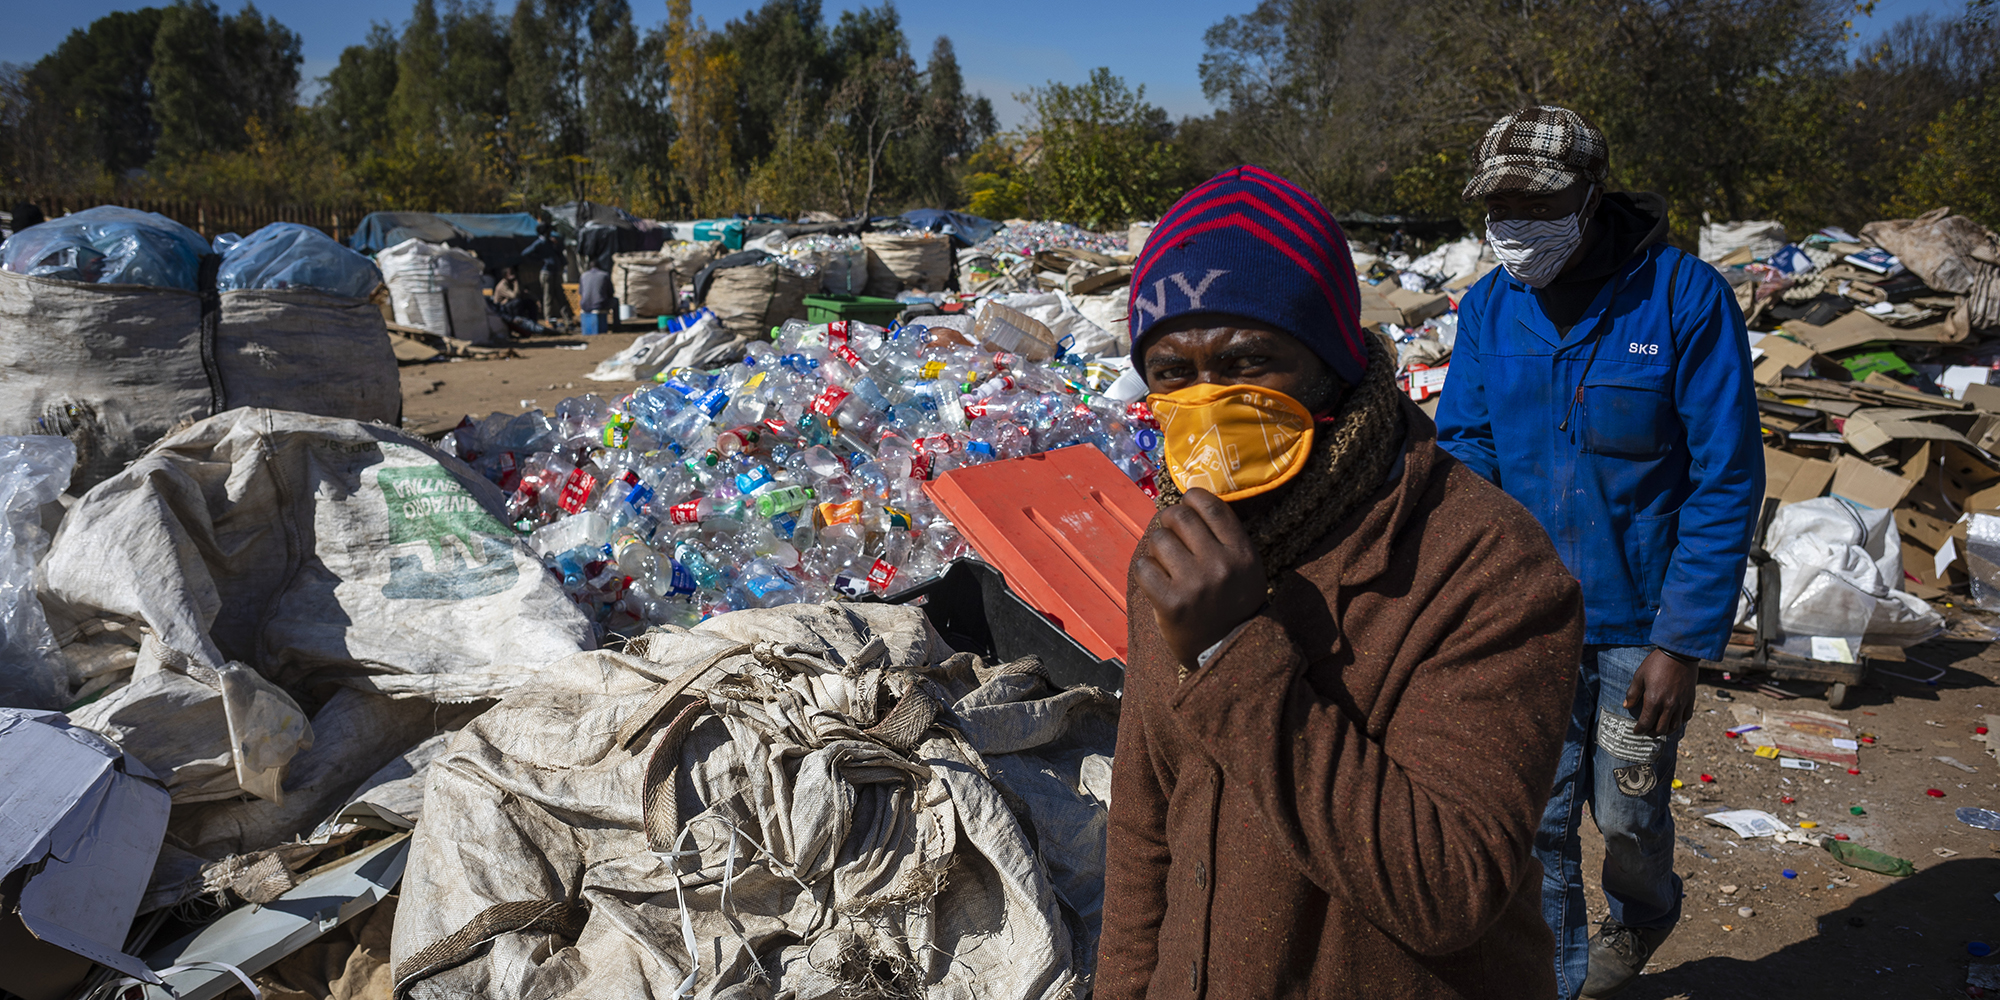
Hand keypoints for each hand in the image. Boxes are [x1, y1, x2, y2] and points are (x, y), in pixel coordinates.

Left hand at [1132, 488, 1266, 671]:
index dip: (1192, 497)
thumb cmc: (1232, 604)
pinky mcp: (1171, 603)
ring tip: (1164, 562)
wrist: (1226, 650)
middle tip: (1168, 531)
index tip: (1185, 503)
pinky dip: (1145, 570)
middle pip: (1180, 517)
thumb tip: (1188, 502)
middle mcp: (1220, 565)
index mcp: (1242, 553)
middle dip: (1168, 520)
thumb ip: (1225, 537)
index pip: (1211, 507)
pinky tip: (1155, 579)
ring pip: (1159, 540)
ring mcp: (1195, 584)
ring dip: (1156, 547)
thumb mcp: (1246, 568)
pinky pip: (1144, 567)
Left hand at [1623, 649, 1699, 736]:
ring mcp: (1681, 703)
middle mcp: (1668, 705)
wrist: (1679, 654)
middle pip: (1660, 728)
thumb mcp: (1639, 675)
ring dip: (1666, 731)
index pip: (1646, 722)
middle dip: (1652, 733)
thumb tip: (1626, 706)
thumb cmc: (1657, 663)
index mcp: (1653, 700)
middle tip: (1647, 731)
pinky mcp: (1690, 700)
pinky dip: (1679, 722)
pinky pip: (1686, 717)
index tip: (1636, 731)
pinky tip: (1673, 720)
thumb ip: (1632, 693)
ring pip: (1674, 726)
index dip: (1639, 730)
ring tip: (1659, 729)